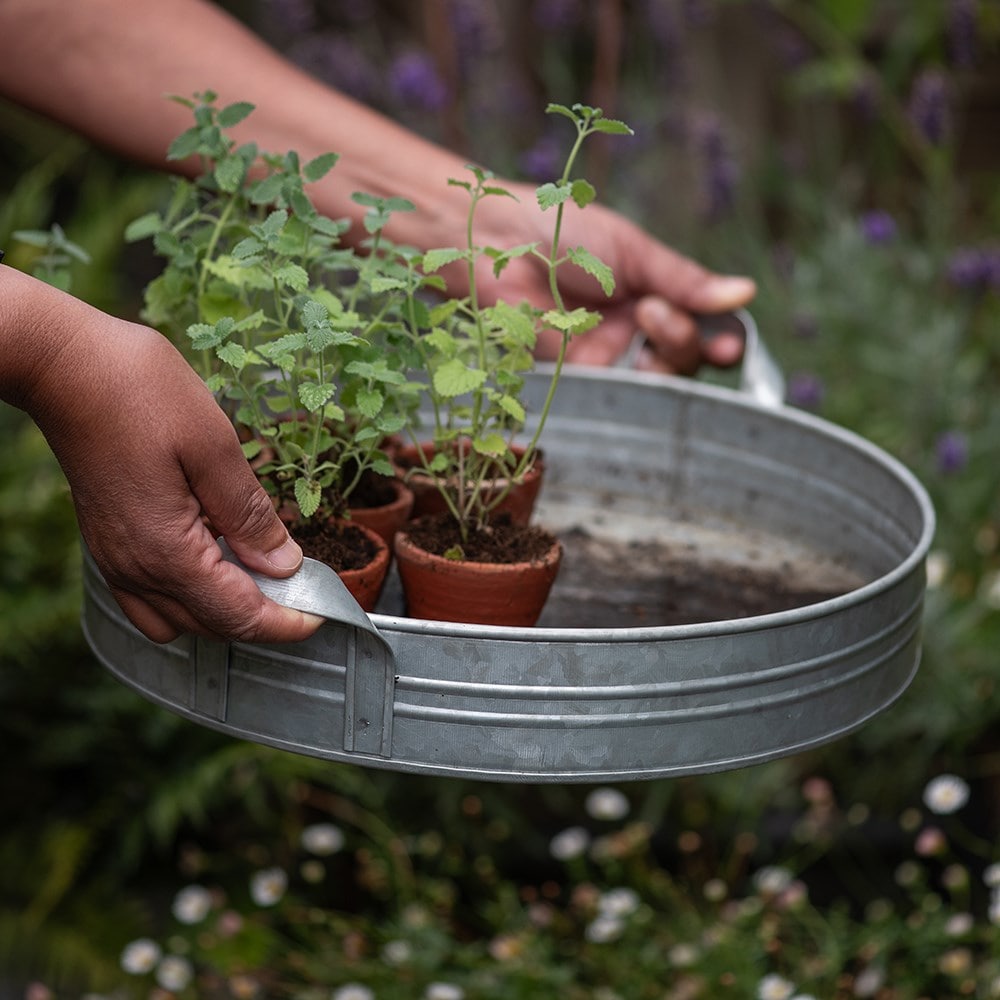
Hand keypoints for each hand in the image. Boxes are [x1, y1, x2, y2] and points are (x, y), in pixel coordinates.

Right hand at [15, 282, 322, 643]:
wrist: (65, 366)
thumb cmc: (139, 393)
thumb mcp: (214, 446)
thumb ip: (250, 514)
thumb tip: (284, 564)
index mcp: (168, 552)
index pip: (239, 617)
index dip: (288, 623)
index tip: (323, 613)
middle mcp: (137, 569)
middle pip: (212, 626)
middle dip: (263, 617)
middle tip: (303, 587)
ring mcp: (116, 560)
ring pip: (180, 620)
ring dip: (224, 609)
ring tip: (261, 569)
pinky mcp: (108, 545)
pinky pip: (150, 599)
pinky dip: (188, 595)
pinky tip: (215, 556)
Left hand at [475, 182, 755, 374]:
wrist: (498, 243)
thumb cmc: (562, 230)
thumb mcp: (634, 251)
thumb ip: (685, 280)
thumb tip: (746, 294)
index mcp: (652, 294)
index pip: (701, 327)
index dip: (721, 340)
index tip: (729, 342)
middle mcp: (633, 330)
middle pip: (685, 359)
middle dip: (686, 340)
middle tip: (656, 310)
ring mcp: (607, 356)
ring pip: (659, 381)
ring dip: (666, 354)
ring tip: (642, 314)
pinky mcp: (579, 377)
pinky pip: (619, 392)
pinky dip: (634, 381)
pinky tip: (629, 357)